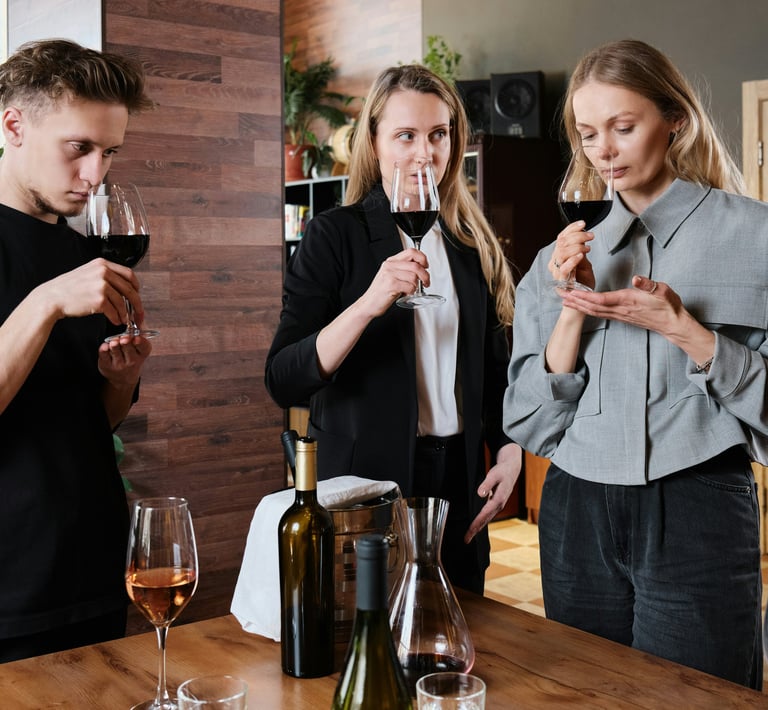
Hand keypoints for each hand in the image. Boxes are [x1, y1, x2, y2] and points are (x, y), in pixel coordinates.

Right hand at [42, 258, 143, 326]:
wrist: (52, 298)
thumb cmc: (69, 288)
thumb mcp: (88, 273)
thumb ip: (104, 275)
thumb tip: (123, 286)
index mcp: (102, 264)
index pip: (129, 274)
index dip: (136, 286)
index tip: (137, 294)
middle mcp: (103, 272)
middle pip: (129, 289)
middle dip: (137, 303)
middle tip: (139, 312)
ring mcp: (101, 285)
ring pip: (122, 302)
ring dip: (125, 313)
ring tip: (124, 319)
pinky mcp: (99, 300)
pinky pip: (114, 311)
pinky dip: (117, 318)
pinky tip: (116, 321)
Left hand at [98, 333, 151, 386]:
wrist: (123, 378)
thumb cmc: (131, 359)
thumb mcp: (139, 349)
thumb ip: (138, 335)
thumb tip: (136, 321)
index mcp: (142, 354)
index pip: (144, 347)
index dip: (140, 342)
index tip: (136, 338)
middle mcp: (132, 362)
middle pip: (126, 344)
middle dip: (123, 339)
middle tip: (123, 338)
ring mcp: (119, 365)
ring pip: (114, 347)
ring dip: (113, 342)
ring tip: (114, 343)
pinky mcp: (107, 366)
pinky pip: (103, 352)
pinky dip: (104, 347)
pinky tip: (107, 347)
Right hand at [357, 247, 429, 316]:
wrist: (369, 303)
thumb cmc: (381, 292)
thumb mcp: (392, 276)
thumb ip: (404, 270)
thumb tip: (421, 269)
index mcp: (391, 261)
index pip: (411, 252)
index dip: (422, 258)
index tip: (426, 266)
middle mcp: (390, 266)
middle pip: (415, 265)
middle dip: (425, 275)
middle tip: (426, 282)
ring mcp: (389, 274)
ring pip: (414, 277)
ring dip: (416, 286)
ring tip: (410, 290)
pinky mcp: (391, 284)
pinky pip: (410, 286)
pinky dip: (411, 291)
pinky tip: (406, 293)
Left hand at [464, 443, 521, 543]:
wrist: (511, 469)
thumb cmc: (502, 471)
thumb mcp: (494, 474)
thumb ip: (487, 484)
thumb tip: (481, 494)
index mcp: (498, 499)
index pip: (484, 514)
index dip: (476, 523)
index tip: (469, 531)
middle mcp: (499, 505)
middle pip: (485, 520)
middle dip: (475, 530)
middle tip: (466, 540)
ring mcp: (498, 505)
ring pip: (487, 519)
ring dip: (478, 528)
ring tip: (469, 536)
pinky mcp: (496, 504)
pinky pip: (487, 515)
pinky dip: (481, 521)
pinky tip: (475, 525)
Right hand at [550, 221, 594, 289]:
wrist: (582, 300)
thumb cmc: (583, 282)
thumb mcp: (584, 262)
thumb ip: (580, 251)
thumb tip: (583, 236)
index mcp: (559, 256)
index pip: (561, 237)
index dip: (571, 228)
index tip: (583, 223)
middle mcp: (555, 262)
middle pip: (561, 242)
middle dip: (577, 235)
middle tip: (590, 236)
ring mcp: (557, 271)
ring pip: (561, 252)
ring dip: (576, 246)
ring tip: (587, 248)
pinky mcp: (561, 280)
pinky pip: (564, 268)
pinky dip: (573, 259)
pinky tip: (581, 255)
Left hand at [559, 274, 684, 334]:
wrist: (672, 323)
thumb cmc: (668, 305)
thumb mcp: (662, 290)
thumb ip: (648, 285)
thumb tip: (636, 279)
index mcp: (627, 301)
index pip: (601, 299)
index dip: (585, 296)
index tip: (572, 291)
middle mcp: (620, 310)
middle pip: (592, 306)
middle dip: (575, 301)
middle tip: (560, 294)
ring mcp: (619, 315)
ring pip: (594, 311)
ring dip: (578, 306)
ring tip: (564, 300)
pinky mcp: (621, 317)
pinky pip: (600, 313)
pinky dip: (588, 309)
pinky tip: (581, 307)